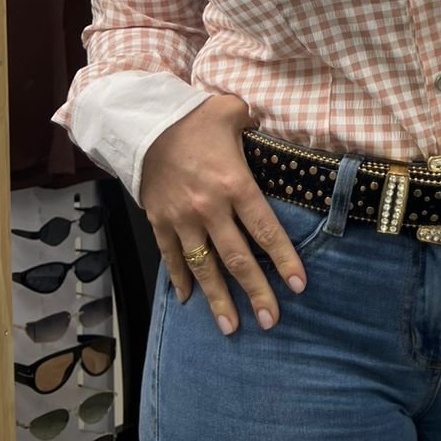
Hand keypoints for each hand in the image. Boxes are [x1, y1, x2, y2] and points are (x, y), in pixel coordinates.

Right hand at [138, 93, 306, 335]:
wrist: (141, 122)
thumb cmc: (194, 117)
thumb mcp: (234, 113)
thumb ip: (258, 125)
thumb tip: (275, 127)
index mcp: (235, 184)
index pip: (266, 230)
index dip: (284, 260)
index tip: (299, 285)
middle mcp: (210, 208)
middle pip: (238, 258)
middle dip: (257, 292)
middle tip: (271, 321)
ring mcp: (182, 219)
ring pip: (204, 267)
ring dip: (218, 299)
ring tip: (231, 327)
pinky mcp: (159, 221)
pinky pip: (171, 257)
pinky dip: (180, 280)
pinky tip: (189, 300)